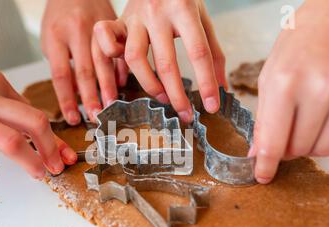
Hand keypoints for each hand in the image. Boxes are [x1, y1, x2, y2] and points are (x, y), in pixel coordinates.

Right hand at [0, 62, 76, 179]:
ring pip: (10, 141)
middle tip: (56, 166)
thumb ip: (4, 103)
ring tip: (37, 173)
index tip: (64, 154)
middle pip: (33, 123)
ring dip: (31, 162)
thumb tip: (35, 130)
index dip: (55, 138)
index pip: (35, 113)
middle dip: (52, 149)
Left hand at [41, 0, 128, 123]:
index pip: (61, 75)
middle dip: (91, 98)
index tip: (73, 118)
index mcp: (56, 36)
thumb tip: (75, 95)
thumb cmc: (59, 17)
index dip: (67, 100)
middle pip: (85, 71)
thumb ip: (62, 66)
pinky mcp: (113, 24)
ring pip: (105, 62)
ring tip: (110, 106)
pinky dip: (121, 70)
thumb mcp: (50, 40)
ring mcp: (97, 26)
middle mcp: (77, 31)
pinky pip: (120, 51)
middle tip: (96, 118)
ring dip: (108, 87)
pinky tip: (122, 85)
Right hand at [94, 0, 226, 122]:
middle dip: (177, 95)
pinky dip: (111, 61)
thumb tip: (222, 88)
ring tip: (162, 98)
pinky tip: (123, 77)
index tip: (211, 106)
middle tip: (185, 114)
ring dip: (149, 85)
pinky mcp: (118, 22)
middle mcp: (157, 13)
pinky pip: (106, 42)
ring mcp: (135, 17)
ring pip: (134, 59)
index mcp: (184, 8)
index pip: (198, 52)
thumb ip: (213, 52)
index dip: (206, 83)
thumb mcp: (203, 18)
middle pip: (166, 63)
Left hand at [251, 0, 328, 183]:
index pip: (273, 141)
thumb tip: (259, 151)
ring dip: (310, 143)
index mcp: (285, 82)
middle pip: (299, 149)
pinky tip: (327, 114)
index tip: (262, 176)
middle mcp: (319, 90)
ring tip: (305, 122)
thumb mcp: (271, 72)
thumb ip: (264, 115)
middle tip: (283, 135)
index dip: (265, 165)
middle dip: (286, 149)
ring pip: (324, 148)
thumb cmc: (303, 39)